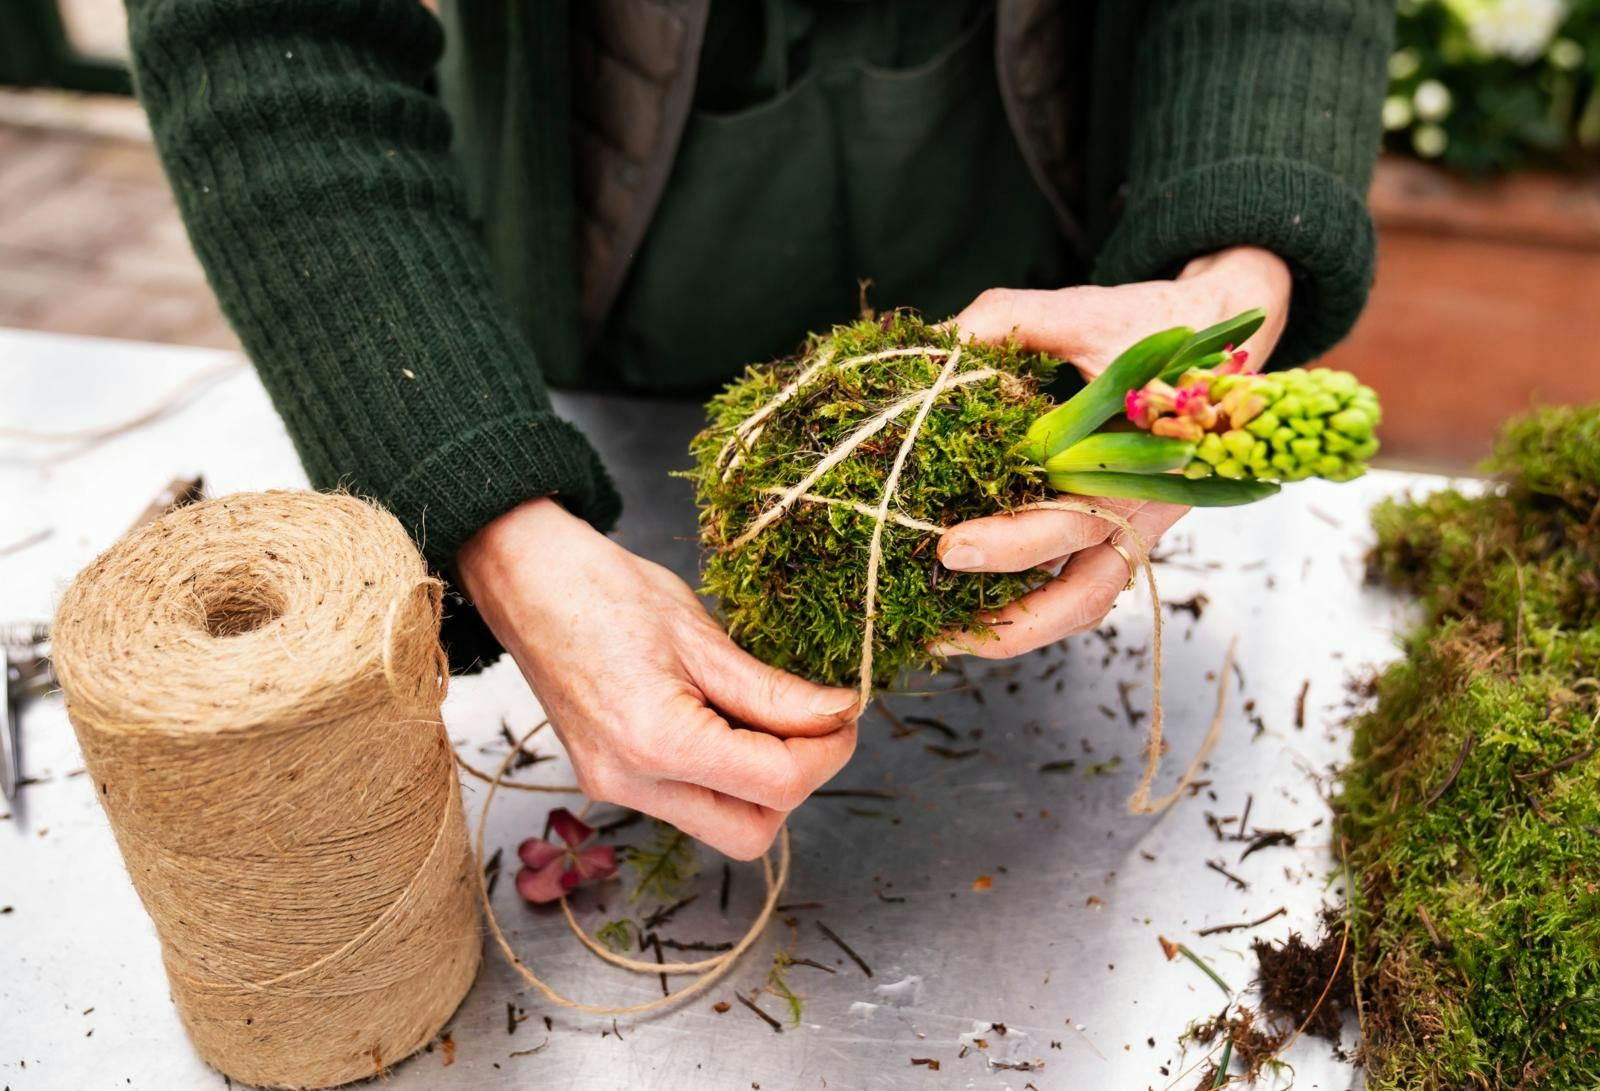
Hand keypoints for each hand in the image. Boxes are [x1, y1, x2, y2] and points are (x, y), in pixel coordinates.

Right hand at [457, 498, 858, 859]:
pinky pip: (690, 801)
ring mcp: (615, 789)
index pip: (777, 784)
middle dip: (796, 782)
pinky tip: (725, 719)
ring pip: (722, 824)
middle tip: (813, 722)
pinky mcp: (611, 781)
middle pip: (752, 831)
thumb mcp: (703, 637)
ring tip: (762, 712)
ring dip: (760, 782)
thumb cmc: (605, 592)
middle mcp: (631, 783)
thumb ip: (775, 692)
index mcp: (656, 742)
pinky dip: (724, 772)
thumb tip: (840, 716)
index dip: (828, 751)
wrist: (526, 582)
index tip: (845, 712)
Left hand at [931, 246, 1291, 657]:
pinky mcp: (1115, 531)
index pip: (1070, 521)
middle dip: (1008, 618)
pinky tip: (964, 608)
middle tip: (937, 626)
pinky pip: (1076, 585)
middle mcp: (1139, 511)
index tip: (950, 549)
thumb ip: (1010, 319)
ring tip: (944, 640)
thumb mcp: (1087, 311)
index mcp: (1139, 465)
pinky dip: (1026, 605)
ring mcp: (1130, 529)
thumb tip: (935, 340)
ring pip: (1083, 606)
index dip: (1009, 544)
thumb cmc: (1153, 325)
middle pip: (1082, 594)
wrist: (1220, 336)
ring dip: (1018, 632)